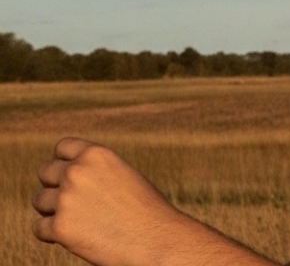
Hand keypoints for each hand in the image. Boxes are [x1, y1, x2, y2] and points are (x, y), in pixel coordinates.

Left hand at [32, 137, 187, 265]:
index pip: (62, 147)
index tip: (69, 174)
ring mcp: (66, 199)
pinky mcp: (60, 227)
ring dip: (52, 209)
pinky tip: (72, 235)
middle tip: (70, 200)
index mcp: (96, 154)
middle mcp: (77, 171)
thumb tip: (66, 173)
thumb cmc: (144, 207)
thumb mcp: (122, 173)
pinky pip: (39, 228)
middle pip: (45, 171)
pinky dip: (52, 233)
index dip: (64, 161)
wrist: (154, 238)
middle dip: (54, 185)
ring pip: (40, 200)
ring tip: (76, 219)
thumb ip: (94, 169)